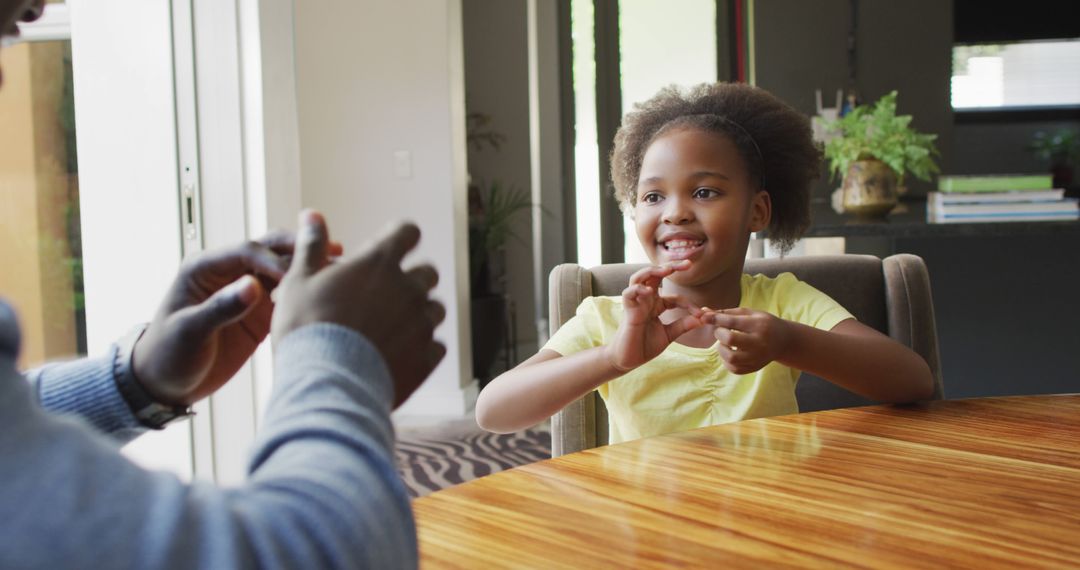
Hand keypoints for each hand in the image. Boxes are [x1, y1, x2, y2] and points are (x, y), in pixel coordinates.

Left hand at [132, 232, 342, 405]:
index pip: (247, 251)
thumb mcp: (189, 332)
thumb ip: (221, 308)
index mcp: (205, 268)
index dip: (274, 258)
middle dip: (299, 250)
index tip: (297, 270)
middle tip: (332, 252)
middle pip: (270, 250)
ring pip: (283, 270)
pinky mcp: (259, 313)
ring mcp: (246, 291)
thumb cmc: (167, 355)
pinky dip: (307, 293)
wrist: (165, 385)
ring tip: (340, 270)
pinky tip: (330, 295)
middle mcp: (228, 273)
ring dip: (308, 268)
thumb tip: (253, 286)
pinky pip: (287, 296)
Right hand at [271, 211, 445, 407]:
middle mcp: (408, 288)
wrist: (325, 385)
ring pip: (435, 309)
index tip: (390, 248)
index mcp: (379, 263)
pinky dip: (422, 349)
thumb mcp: (299, 281)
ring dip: (418, 315)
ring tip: (388, 330)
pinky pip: (436, 346)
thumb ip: (311, 246)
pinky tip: (397, 356)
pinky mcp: (427, 357)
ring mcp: (422, 323)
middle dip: (411, 280)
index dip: (401, 237)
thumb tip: (311, 215)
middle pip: (428, 272)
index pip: (408, 231)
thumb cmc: (307, 330)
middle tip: (383, 297)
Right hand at [604, 261, 703, 371]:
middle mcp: (646, 301)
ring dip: (653, 271)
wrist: (627, 361)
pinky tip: (648, 290)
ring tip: (666, 269)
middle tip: (688, 263)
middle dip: (671, 266)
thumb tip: (703, 318)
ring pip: (639, 277)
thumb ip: (683, 325)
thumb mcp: (669, 335)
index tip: (701, 315)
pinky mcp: (627, 311)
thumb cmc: (644, 346)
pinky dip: (637, 289)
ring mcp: (636, 304)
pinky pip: (628, 293)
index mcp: (656, 306)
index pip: (676, 298)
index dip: (690, 304)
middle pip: (656, 275)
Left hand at [704, 308, 792, 374]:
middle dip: (719, 333)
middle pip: (730, 339)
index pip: (732, 322)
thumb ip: (726, 313)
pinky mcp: (754, 368)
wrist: (783, 340)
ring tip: (726, 343)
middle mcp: (759, 342)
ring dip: (721, 348)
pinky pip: (733, 368)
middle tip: (721, 331)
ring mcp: (757, 357)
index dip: (715, 319)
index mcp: (758, 325)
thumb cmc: (762, 323)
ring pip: (730, 357)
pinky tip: (730, 352)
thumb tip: (703, 313)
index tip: (705, 317)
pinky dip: (726, 360)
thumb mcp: (748, 313)